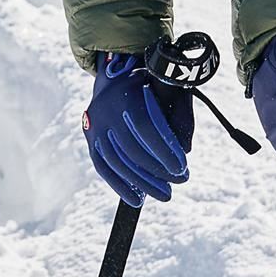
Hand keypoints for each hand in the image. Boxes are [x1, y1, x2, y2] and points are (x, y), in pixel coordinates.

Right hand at [82, 51, 195, 206]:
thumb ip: (180, 117)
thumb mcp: (170, 92)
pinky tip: (137, 199)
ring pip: (116, 161)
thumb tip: (184, 151)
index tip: (182, 168)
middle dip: (157, 169)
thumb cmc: (152, 86)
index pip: (145, 127)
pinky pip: (102, 166)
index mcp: (126, 92)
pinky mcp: (91, 138)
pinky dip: (119, 185)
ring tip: (164, 193)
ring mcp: (95, 125)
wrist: (118, 77)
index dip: (164, 150)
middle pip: (131, 148)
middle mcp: (105, 109)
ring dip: (141, 182)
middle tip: (180, 181)